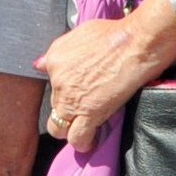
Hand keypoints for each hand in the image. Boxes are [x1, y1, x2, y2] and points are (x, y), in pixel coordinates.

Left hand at [37, 10, 175, 150]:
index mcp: (55, 60)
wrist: (135, 43)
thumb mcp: (78, 34)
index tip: (78, 92)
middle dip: (68, 109)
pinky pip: (77, 137)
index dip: (65, 91)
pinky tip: (90, 142)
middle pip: (55, 105)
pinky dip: (83, 142)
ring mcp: (71, 99)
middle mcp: (58, 80)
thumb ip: (58, 51)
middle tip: (85, 108)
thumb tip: (40, 64)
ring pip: (58, 127)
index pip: (51, 85)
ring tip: (83, 130)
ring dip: (69, 131)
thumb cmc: (114, 34)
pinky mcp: (88, 113)